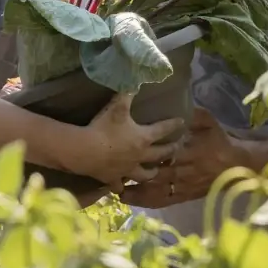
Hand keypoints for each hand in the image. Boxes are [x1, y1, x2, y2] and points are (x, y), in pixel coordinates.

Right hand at [65, 93, 183, 191]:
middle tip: (175, 149)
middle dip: (169, 151)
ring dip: (150, 173)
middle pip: (159, 155)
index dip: (173, 125)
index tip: (181, 122)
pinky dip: (121, 187)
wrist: (86, 151)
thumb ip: (127, 92)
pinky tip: (121, 188)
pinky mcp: (113, 179)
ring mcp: (127, 170)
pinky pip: (120, 186)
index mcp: (143, 137)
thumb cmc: (104, 127)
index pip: (162, 130)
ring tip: (154, 172)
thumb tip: (136, 79)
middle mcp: (139, 156)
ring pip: (144, 175)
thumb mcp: (117, 107)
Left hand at [120, 108, 247, 208]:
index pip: (166, 153)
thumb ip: (194, 114)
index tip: (128, 149)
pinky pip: (163, 200)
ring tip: (117, 189)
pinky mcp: (184, 196)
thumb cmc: (221, 142)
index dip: (148, 153)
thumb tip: (179, 102)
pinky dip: (146, 201)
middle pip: (156, 174)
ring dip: (136, 191)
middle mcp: (184, 171)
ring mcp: (183, 186)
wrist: (236, 166)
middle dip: (136, 173)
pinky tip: (130, 200)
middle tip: (114, 170)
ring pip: (156, 190)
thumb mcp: (210, 123)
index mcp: (189, 152)